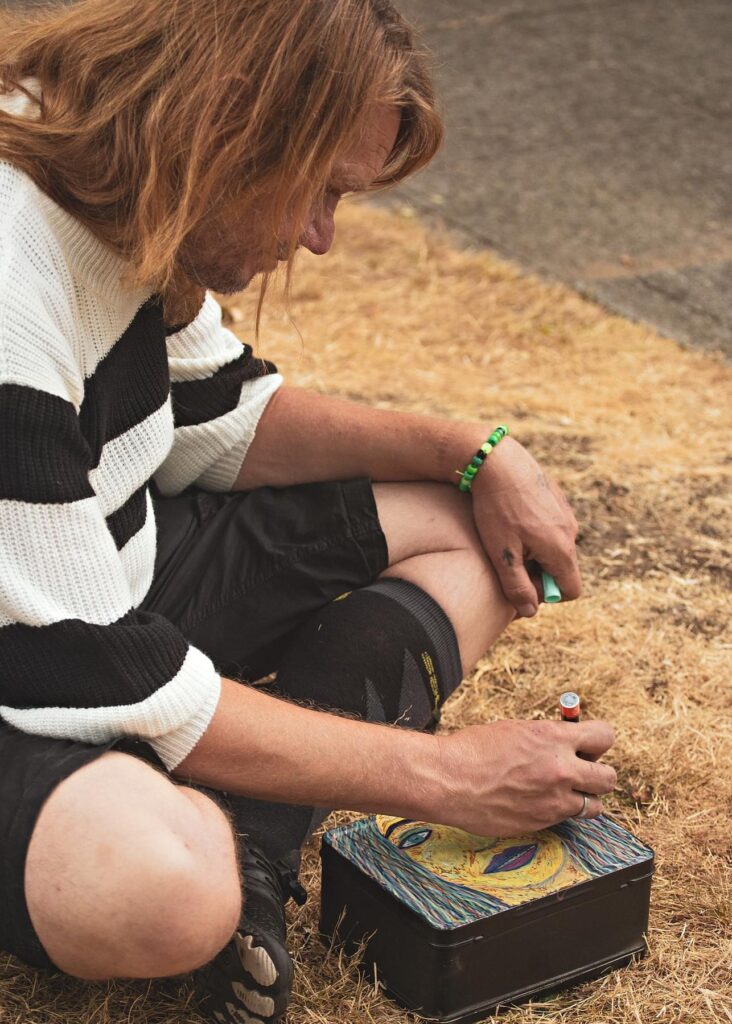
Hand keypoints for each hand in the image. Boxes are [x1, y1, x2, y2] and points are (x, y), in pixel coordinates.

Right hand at [432, 719, 616, 836]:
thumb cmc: (475, 749)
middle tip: (581, 770)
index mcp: (554, 738)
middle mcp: (561, 769)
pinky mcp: (542, 822)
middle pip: (609, 777)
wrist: (449, 780)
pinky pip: (566, 819)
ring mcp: (553, 800)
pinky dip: (559, 811)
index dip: (598, 741)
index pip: (604, 737)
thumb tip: (567, 742)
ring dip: (584, 798)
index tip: (589, 744)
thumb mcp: (516, 729)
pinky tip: (537, 801)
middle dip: (598, 773)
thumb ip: (548, 737)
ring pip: (595, 805)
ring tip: (564, 791)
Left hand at [470, 437, 580, 615]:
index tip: (521, 581)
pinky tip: (511, 517)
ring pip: (555, 547)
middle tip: (507, 558)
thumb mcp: (501, 553)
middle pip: (562, 569)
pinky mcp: (557, 500)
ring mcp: (565, 514)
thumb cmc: (497, 508)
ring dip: (535, 550)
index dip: (547, 594)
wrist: (498, 460)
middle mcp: (570, 532)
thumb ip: (516, 587)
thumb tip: (530, 612)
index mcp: (561, 549)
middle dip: (538, 571)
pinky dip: (535, 531)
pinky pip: (551, 528)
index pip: (571, 590)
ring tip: (507, 535)